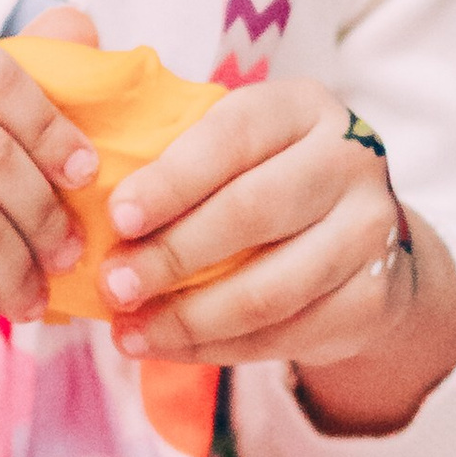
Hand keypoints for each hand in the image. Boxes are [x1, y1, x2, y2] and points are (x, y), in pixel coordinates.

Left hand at [95, 74, 455, 433]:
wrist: (356, 233)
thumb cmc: (262, 176)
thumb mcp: (230, 142)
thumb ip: (167, 142)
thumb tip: (81, 163)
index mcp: (302, 107)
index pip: (231, 137)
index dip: (171, 179)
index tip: (116, 217)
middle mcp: (349, 160)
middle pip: (252, 212)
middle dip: (172, 255)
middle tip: (113, 284)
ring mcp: (371, 231)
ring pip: (269, 289)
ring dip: (188, 318)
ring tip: (128, 332)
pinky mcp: (374, 298)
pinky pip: (285, 335)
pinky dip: (217, 349)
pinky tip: (171, 348)